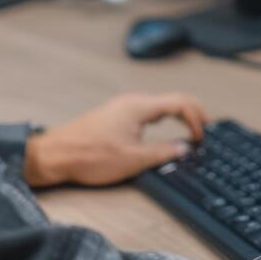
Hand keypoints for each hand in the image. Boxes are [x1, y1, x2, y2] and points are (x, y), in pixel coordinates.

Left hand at [23, 92, 207, 187]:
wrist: (55, 155)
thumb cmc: (89, 156)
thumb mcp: (133, 160)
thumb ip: (163, 153)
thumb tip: (184, 149)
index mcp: (139, 107)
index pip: (180, 102)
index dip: (197, 118)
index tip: (201, 137)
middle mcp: (132, 101)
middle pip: (172, 99)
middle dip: (193, 113)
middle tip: (205, 130)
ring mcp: (122, 107)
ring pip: (160, 104)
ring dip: (178, 115)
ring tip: (190, 130)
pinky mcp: (114, 116)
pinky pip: (147, 111)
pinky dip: (163, 118)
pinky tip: (163, 130)